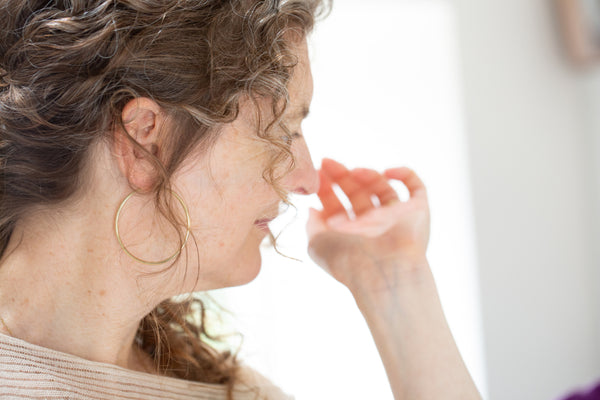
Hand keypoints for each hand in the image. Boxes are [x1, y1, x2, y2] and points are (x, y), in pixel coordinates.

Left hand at [307, 158, 430, 294]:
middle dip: (341, 177)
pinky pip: (416, 188)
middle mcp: (374, 226)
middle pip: (358, 194)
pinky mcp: (418, 211)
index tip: (316, 173)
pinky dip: (404, 175)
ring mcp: (396, 218)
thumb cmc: (348, 260)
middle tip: (327, 162)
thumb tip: (313, 210)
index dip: (326, 188)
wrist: (383, 269)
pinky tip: (387, 172)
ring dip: (367, 175)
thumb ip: (312, 226)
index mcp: (351, 235)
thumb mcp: (317, 243)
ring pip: (382, 189)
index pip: (338, 206)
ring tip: (355, 171)